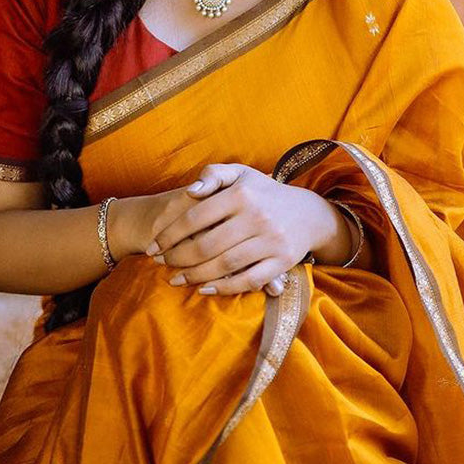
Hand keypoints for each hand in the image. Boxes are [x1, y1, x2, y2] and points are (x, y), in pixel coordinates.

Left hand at [137, 163, 334, 295]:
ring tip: (177, 279)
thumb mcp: (241, 174)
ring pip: (224, 265)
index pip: (195, 217)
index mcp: (242, 194)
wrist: (309, 214)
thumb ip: (213, 175)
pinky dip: (223, 288)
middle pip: (206, 245)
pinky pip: (248, 280)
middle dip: (177, 258)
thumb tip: (191, 191)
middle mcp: (257, 217)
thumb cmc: (264, 193)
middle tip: (162, 264)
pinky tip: (204, 289)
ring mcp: (271, 241)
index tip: (154, 246)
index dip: (169, 235)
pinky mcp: (282, 261)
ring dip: (194, 276)